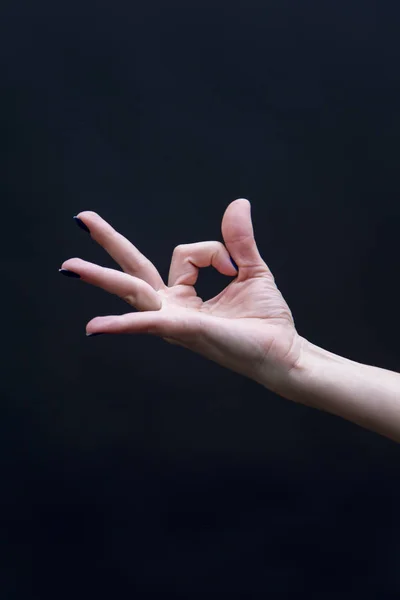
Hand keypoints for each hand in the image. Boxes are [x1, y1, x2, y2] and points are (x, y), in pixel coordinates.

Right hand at [60, 198, 303, 388]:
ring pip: (132, 292)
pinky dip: (123, 325)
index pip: (183, 254)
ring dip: (99, 277)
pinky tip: (95, 327)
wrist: (284, 352)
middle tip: (81, 218)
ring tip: (67, 266)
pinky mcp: (186, 331)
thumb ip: (238, 240)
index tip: (232, 266)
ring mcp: (175, 321)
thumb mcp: (251, 270)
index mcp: (185, 295)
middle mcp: (173, 308)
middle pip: (133, 271)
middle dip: (108, 243)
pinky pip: (150, 324)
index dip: (212, 251)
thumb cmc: (265, 319)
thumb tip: (238, 202)